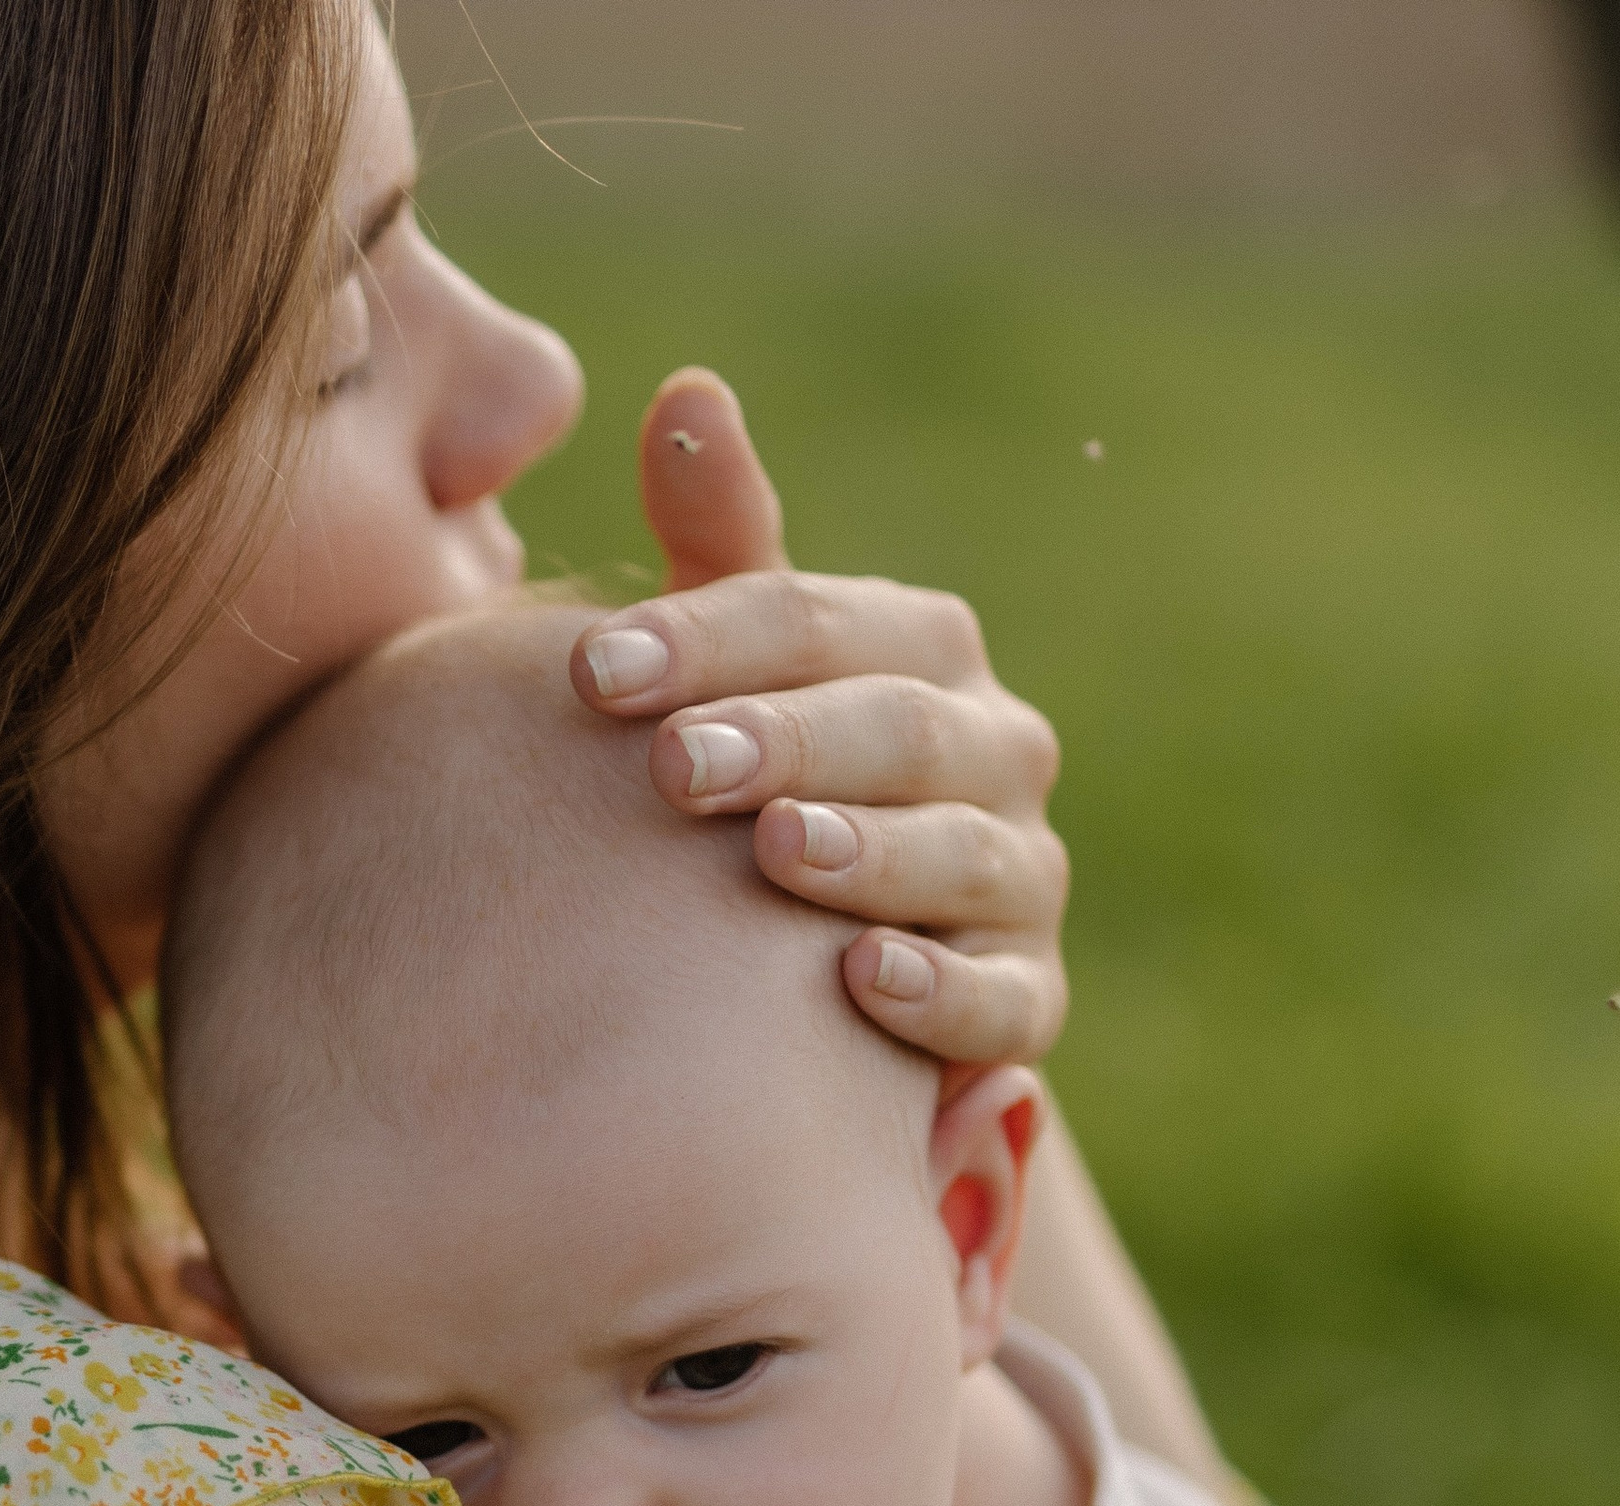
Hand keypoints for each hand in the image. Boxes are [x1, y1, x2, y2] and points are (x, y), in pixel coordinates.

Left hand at [569, 370, 1068, 1071]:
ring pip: (961, 855)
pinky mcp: (1028, 1002)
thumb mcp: (734, 678)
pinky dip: (939, 990)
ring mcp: (1021, 878)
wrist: (821, 985)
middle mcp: (996, 751)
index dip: (707, 637)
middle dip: (789, 742)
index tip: (590, 670)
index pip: (820, 623)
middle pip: (900, 730)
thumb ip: (721, 550)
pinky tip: (859, 981)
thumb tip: (688, 389)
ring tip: (780, 851)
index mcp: (925, 654)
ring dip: (872, 852)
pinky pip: (1001, 998)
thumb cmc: (760, 794)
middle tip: (677, 766)